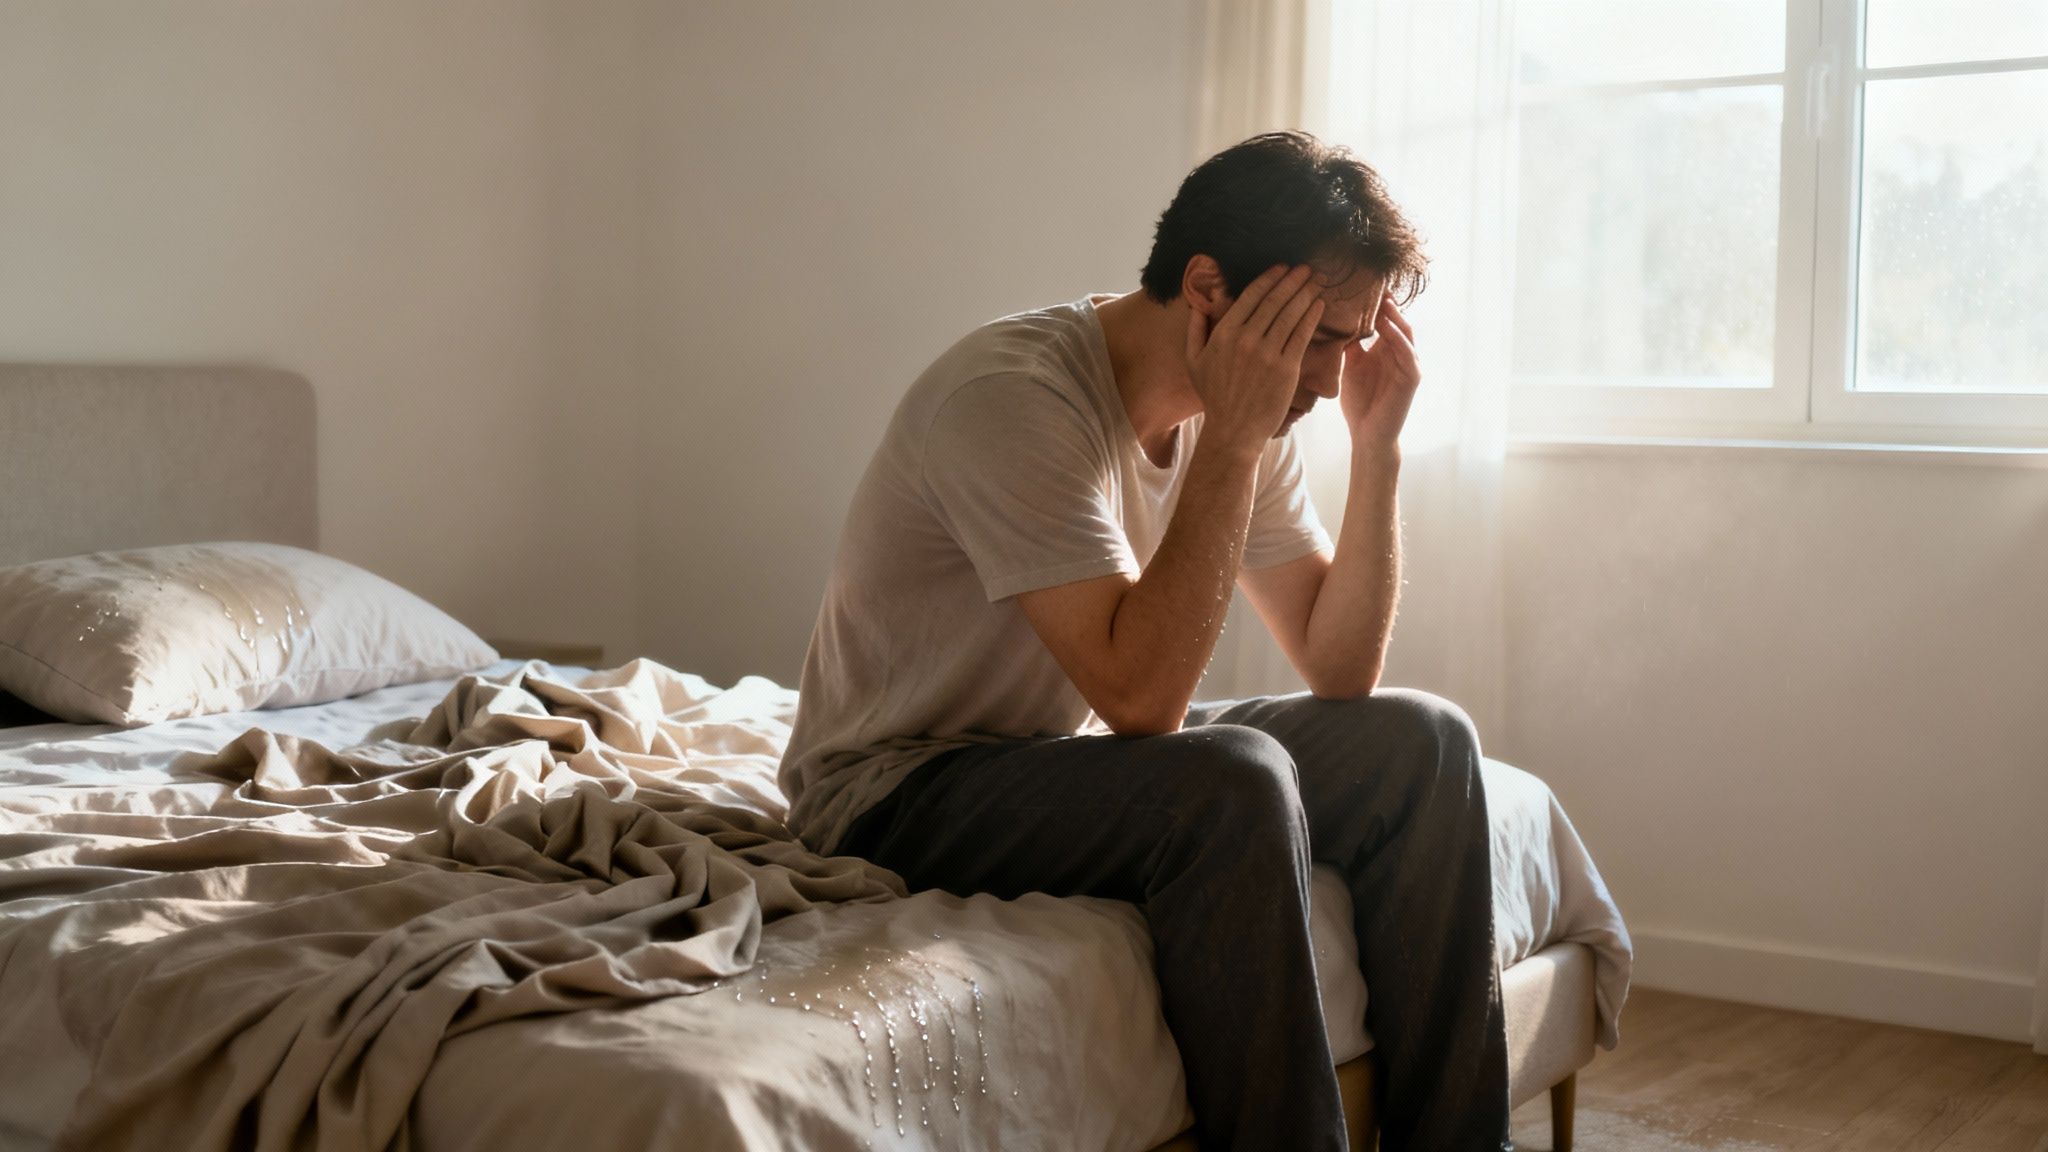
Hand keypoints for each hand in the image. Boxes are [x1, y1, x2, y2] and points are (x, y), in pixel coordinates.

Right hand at [1186, 264, 1325, 452]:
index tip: (1281, 268)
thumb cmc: (1214, 397)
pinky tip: (1319, 305)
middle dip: (1291, 280)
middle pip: (1273, 301)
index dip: (1269, 278)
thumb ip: (1194, 330)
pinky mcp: (1286, 369)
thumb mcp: (1193, 362)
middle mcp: (1246, 340)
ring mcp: (1267, 354)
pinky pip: (1300, 336)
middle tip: (1304, 267)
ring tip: (1315, 281)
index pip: (1250, 296)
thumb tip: (1197, 305)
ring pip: (1290, 315)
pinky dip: (1311, 317)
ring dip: (1304, 294)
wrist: (1233, 431)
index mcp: (1223, 334)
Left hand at [1338, 291, 1420, 448]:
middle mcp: (1400, 353)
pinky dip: (1398, 338)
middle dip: (1388, 303)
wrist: (1367, 434)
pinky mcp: (1412, 379)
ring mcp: (1408, 365)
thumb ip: (1349, 345)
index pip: (1385, 319)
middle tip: (1375, 283)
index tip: (1361, 284)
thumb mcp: (1350, 367)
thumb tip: (1335, 320)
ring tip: (1382, 300)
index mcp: (1386, 349)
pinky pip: (1408, 353)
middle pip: (1397, 320)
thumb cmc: (1359, 402)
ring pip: (1405, 332)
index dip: (1377, 303)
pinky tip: (1387, 326)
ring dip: (1394, 316)